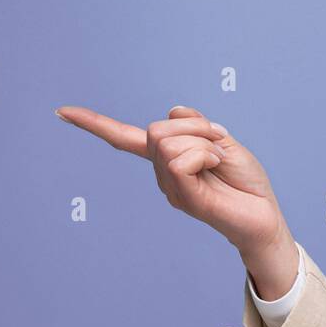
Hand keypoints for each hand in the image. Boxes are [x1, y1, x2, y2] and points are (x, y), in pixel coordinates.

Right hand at [54, 104, 291, 260]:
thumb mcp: (221, 141)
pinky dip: (204, 154)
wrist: (264, 215)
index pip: (124, 138)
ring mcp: (170, 188)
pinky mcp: (183, 197)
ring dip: (203, 142)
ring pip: (169, 141)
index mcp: (168, 158)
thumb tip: (173, 111)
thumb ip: (195, 125)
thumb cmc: (245, 182)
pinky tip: (215, 168)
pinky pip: (181, 159)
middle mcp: (162, 174)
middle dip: (193, 127)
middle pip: (156, 129)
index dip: (93, 124)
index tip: (61, 111)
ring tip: (218, 162)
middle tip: (217, 146)